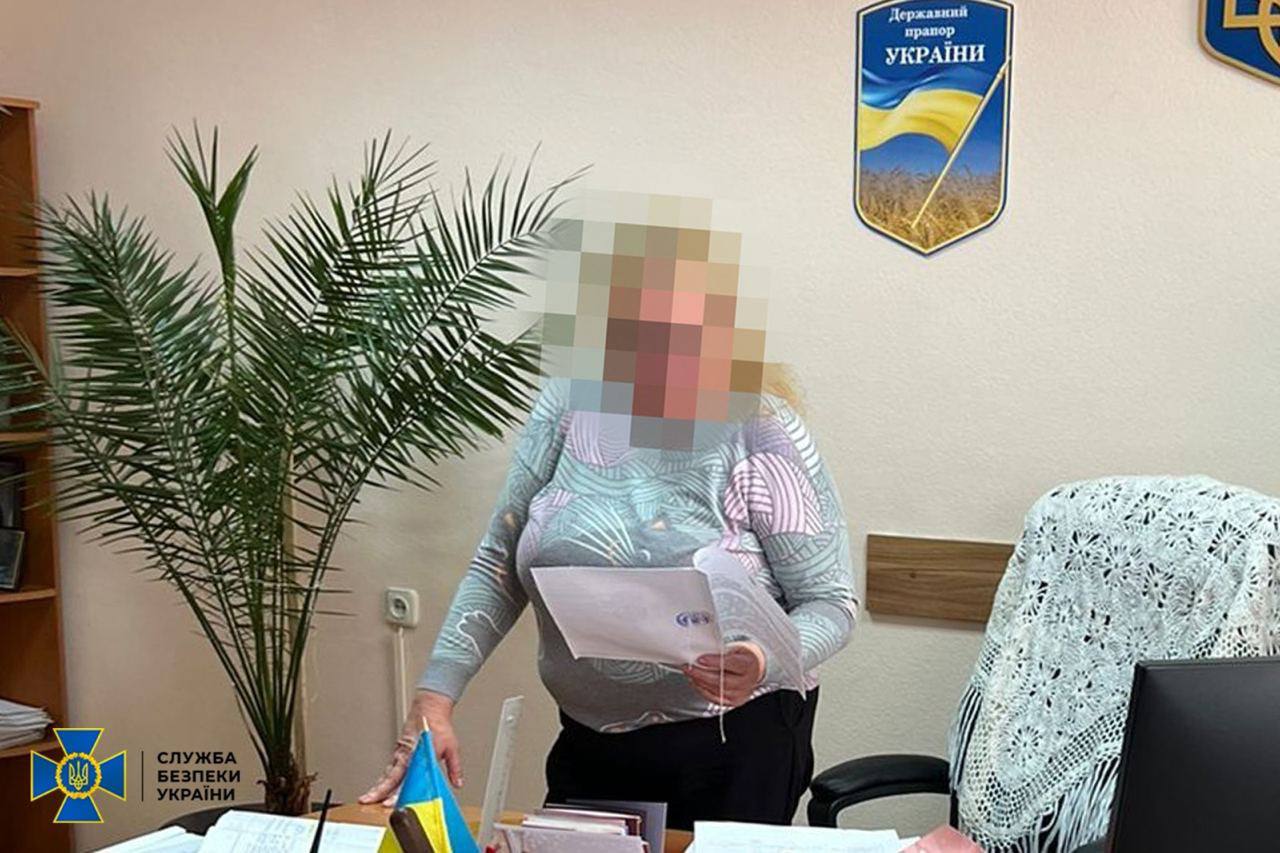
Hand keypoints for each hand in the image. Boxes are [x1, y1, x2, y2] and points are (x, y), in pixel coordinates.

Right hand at [358, 690, 462, 805]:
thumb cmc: (439, 727)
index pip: (407, 778)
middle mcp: (407, 756)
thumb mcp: (452, 748)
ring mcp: (400, 754)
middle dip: (379, 791)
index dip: (398, 791)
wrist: (429, 708)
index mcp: (420, 756)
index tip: (391, 802)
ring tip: (367, 799)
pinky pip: (389, 768)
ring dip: (378, 787)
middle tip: (368, 801)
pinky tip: (378, 788)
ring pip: (387, 773)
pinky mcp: (398, 752)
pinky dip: (383, 779)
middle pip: (391, 778)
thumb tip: (457, 783)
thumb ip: (454, 768)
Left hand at [682, 641, 766, 707]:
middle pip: (722, 681)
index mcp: (749, 664)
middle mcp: (747, 681)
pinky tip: (695, 682)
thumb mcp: (735, 648)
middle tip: (688, 667)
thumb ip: (721, 650)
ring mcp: (741, 694)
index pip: (732, 664)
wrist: (753, 669)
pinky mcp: (734, 702)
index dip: (715, 662)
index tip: (700, 659)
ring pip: (716, 691)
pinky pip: (714, 698)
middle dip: (701, 674)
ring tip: (689, 673)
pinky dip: (702, 690)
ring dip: (699, 682)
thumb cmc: (741, 656)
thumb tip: (700, 650)